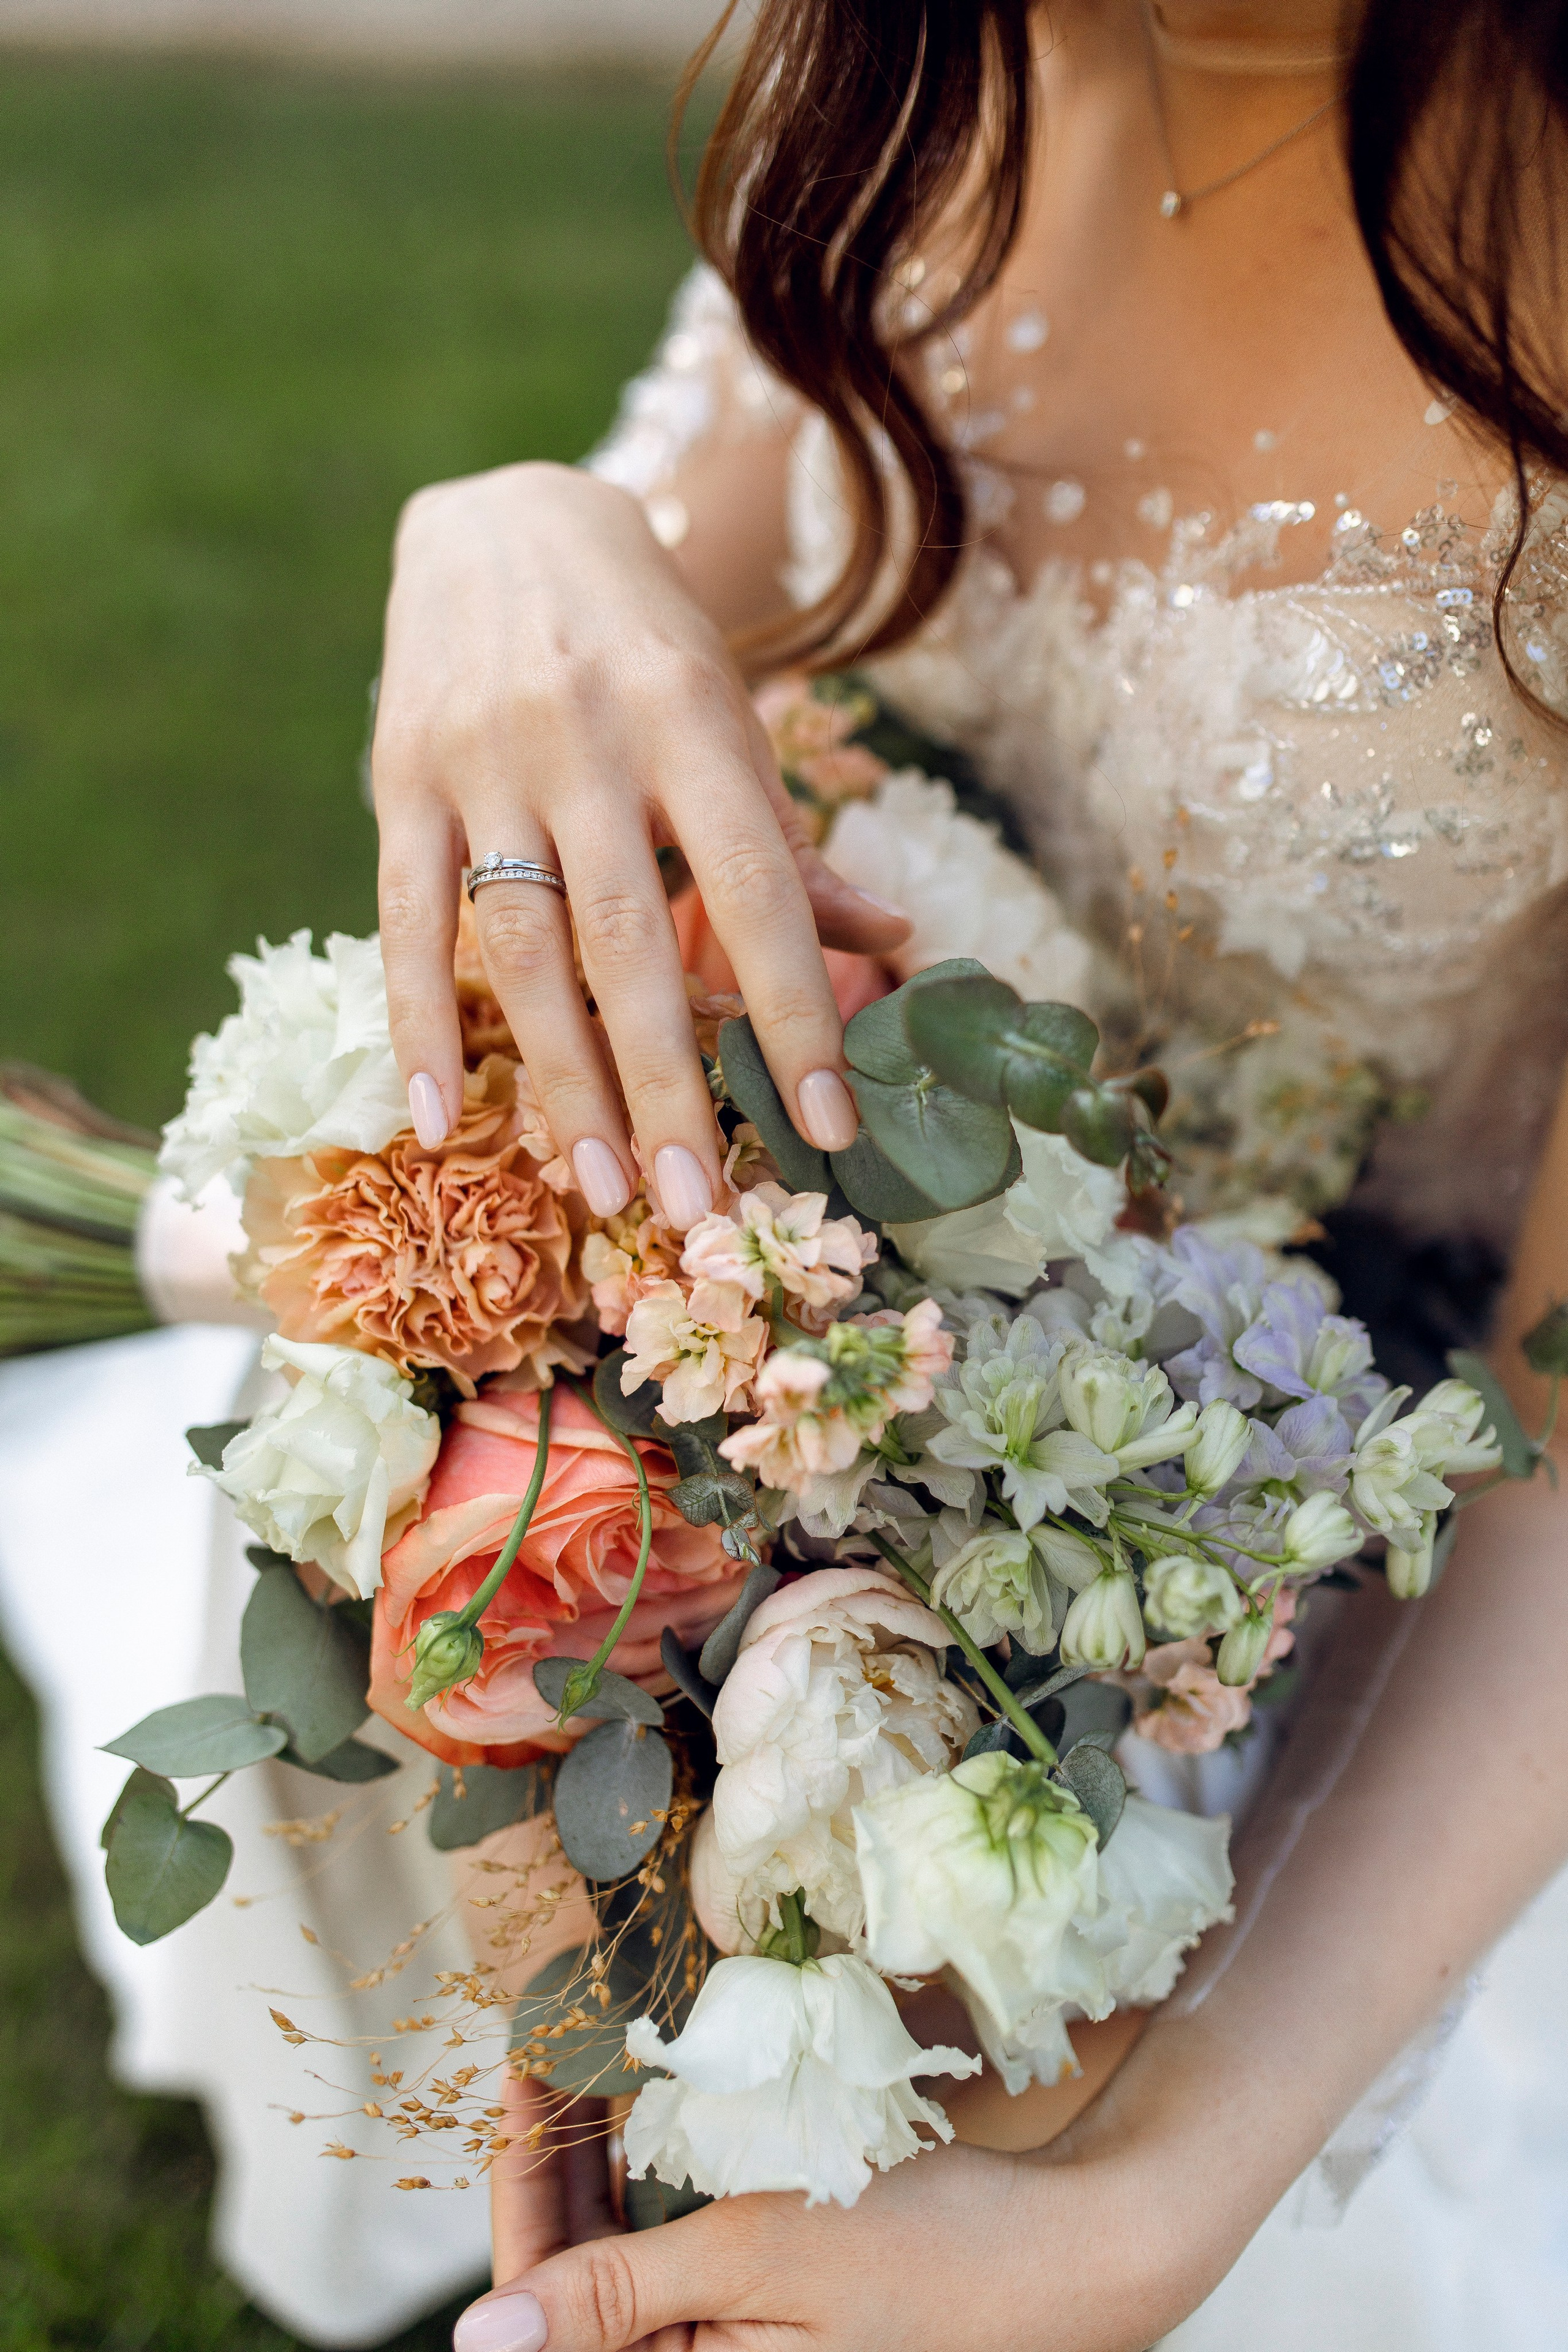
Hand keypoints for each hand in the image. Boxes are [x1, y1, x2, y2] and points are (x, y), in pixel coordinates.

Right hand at [371, 462, 908, 1226]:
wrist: (502, 519)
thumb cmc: (643, 640)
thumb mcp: (730, 716)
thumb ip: (793, 842)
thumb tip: (897, 946)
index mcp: (690, 718)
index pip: (754, 882)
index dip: (794, 1006)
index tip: (826, 1120)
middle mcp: (585, 739)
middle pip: (626, 940)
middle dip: (664, 1084)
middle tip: (695, 1204)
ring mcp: (482, 760)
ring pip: (519, 947)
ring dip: (560, 1079)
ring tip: (600, 1185)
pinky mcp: (398, 781)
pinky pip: (402, 918)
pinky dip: (416, 1022)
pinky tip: (435, 1121)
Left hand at [453, 2118, 1216, 2351]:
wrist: (1060, 2254)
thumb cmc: (926, 2257)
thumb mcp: (758, 2255)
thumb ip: (618, 2294)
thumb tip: (481, 2340)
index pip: (546, 2308)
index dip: (519, 2190)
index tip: (518, 2071)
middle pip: (572, 2283)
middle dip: (550, 2163)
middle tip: (547, 2043)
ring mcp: (731, 2348)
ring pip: (617, 2261)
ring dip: (593, 2165)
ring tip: (585, 2061)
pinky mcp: (762, 2314)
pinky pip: (673, 2257)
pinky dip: (650, 2181)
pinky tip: (645, 2113)